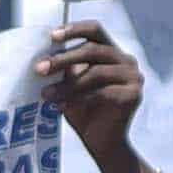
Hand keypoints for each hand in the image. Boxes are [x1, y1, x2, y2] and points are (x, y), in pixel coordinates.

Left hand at [32, 21, 142, 153]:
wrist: (101, 142)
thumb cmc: (83, 110)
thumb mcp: (71, 83)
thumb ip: (65, 68)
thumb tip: (41, 56)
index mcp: (111, 52)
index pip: (95, 30)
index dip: (74, 29)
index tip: (52, 36)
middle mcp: (126, 60)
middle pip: (92, 50)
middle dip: (63, 59)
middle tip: (39, 69)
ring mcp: (133, 77)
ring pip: (95, 73)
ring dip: (67, 84)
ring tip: (45, 94)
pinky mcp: (133, 95)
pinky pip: (103, 92)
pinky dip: (79, 98)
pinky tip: (61, 107)